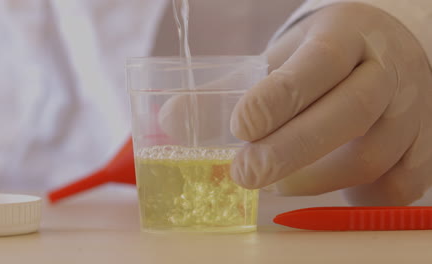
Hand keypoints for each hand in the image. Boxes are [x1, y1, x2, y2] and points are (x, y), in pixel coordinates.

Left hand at [230, 3, 431, 205]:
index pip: (317, 64)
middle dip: (289, 152)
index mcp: (346, 34)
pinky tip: (327, 186)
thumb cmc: (323, 58)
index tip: (240, 128)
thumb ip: (233, 86)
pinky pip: (398, 185)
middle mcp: (388, 69)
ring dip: (314, 181)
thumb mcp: (282, 55)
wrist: (386, 52)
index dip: (277, 100)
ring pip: (371, 158)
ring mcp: (414, 108)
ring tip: (274, 184)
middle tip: (245, 174)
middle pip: (348, 114)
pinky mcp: (425, 144)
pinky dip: (358, 197)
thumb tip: (175, 118)